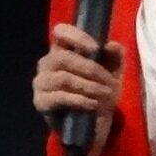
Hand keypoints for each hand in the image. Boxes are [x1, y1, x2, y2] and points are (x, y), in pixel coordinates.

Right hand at [32, 23, 124, 155]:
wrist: (94, 123)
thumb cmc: (100, 90)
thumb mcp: (113, 72)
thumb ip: (115, 56)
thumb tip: (111, 45)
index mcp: (63, 49)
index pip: (60, 32)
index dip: (76, 36)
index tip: (95, 48)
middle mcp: (48, 63)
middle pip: (62, 57)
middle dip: (90, 69)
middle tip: (110, 81)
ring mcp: (41, 82)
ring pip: (62, 78)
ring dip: (88, 86)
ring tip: (105, 94)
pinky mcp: (41, 102)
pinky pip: (59, 97)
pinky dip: (79, 100)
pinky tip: (92, 104)